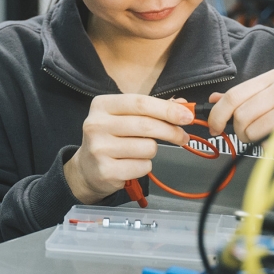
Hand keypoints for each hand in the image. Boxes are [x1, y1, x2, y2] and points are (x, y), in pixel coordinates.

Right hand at [63, 94, 194, 203]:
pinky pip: (143, 167)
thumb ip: (152, 109)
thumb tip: (182, 106)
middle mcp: (96, 124)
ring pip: (148, 148)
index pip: (140, 103)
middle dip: (171, 131)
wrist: (87, 168)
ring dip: (152, 150)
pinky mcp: (106, 170)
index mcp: (102, 105)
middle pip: (146, 125)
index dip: (167, 109)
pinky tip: (131, 163)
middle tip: (182, 136)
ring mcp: (99, 148)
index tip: (187, 116)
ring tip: (139, 151)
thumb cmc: (110, 138)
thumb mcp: (125, 117)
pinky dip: (144, 166)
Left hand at [206, 69, 273, 149]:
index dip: (218, 115)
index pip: (233, 95)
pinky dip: (270, 147)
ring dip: (255, 141)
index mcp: (272, 78)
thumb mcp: (268, 95)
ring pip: (254, 132)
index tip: (215, 128)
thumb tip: (214, 99)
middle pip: (242, 116)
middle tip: (249, 134)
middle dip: (240, 131)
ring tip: (267, 137)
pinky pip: (273, 143)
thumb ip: (241, 98)